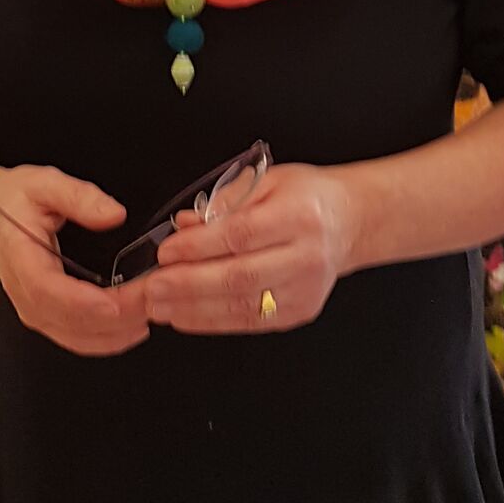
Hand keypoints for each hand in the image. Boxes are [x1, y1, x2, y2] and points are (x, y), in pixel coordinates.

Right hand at [0, 163, 148, 357]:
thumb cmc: (11, 200)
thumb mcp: (45, 184)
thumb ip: (80, 197)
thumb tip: (114, 214)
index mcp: (21, 260)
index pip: (52, 293)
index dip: (88, 303)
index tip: (121, 302)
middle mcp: (25, 294)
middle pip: (72, 322)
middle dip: (119, 317)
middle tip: (155, 299)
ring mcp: (34, 310)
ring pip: (78, 338)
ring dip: (118, 333)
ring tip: (151, 311)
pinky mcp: (45, 316)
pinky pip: (78, 338)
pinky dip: (108, 338)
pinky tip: (133, 325)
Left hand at [139, 164, 355, 334]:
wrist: (350, 222)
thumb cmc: (307, 198)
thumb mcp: (267, 181)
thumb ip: (224, 201)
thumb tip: (185, 224)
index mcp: (299, 215)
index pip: (241, 235)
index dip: (200, 247)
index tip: (167, 251)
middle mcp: (306, 255)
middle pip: (240, 276)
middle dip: (189, 285)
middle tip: (153, 286)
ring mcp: (305, 288)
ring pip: (242, 306)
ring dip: (194, 309)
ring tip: (160, 306)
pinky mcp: (299, 311)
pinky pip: (250, 321)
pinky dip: (212, 321)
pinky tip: (185, 316)